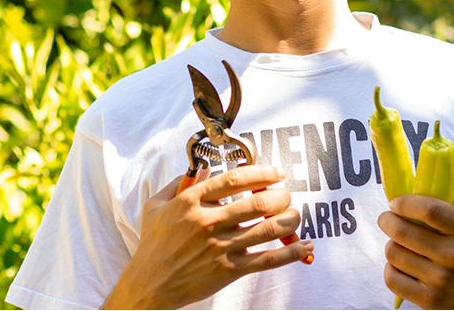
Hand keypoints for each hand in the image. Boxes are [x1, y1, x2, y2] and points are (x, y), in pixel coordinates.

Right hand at [102, 165, 313, 309]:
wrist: (149, 284)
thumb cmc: (153, 244)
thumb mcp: (156, 206)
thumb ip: (180, 182)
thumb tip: (204, 168)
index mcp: (192, 202)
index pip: (234, 180)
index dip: (261, 173)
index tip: (276, 173)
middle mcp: (208, 222)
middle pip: (257, 203)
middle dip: (281, 196)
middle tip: (287, 195)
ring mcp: (220, 247)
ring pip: (266, 229)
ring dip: (289, 219)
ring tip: (295, 214)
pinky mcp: (229, 270)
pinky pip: (266, 260)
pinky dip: (290, 253)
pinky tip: (304, 247)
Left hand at [377, 195, 453, 309]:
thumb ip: (444, 218)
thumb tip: (404, 202)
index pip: (428, 209)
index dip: (405, 203)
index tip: (396, 203)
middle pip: (401, 230)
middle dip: (387, 220)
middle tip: (387, 220)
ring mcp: (440, 280)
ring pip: (393, 252)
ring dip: (391, 245)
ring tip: (400, 246)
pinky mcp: (429, 301)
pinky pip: (392, 278)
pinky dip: (390, 269)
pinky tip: (400, 266)